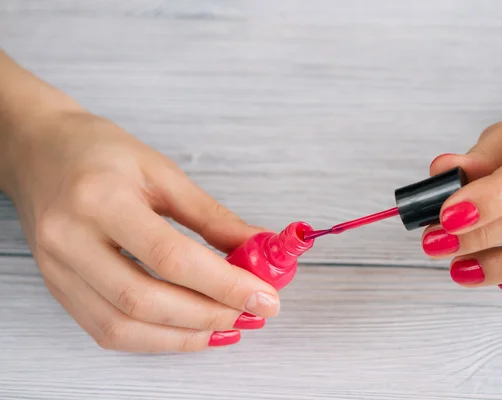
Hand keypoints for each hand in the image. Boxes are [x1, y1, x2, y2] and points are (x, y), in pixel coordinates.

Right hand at [0, 53, 279, 351]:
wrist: (41, 151)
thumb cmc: (101, 153)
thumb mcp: (163, 173)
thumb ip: (212, 217)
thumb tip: (257, 249)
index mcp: (101, 198)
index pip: (169, 256)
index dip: (224, 283)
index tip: (265, 297)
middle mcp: (70, 239)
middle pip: (145, 300)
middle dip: (208, 315)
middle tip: (251, 313)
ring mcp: (57, 270)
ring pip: (123, 327)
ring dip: (183, 336)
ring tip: (227, 326)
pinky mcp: (58, 288)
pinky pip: (107, 331)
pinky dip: (154, 339)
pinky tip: (188, 330)